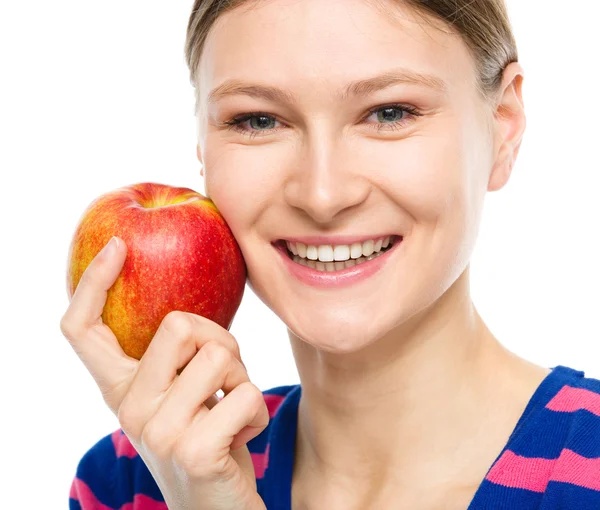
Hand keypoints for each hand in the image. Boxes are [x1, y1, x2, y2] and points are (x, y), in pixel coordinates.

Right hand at [60, 237, 268, 509]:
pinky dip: (257, 410)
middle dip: (220, 339)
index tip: (119, 246)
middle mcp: (128, 407)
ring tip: (232, 408)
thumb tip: (193, 307)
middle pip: (179, 324)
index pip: (82, 330)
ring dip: (242, 377)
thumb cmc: (208, 436)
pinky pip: (246, 393)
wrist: (217, 507)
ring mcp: (156, 431)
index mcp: (120, 388)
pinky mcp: (193, 450)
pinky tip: (241, 435)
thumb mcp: (184, 392)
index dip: (94, 284)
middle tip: (226, 375)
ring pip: (219, 354)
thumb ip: (178, 355)